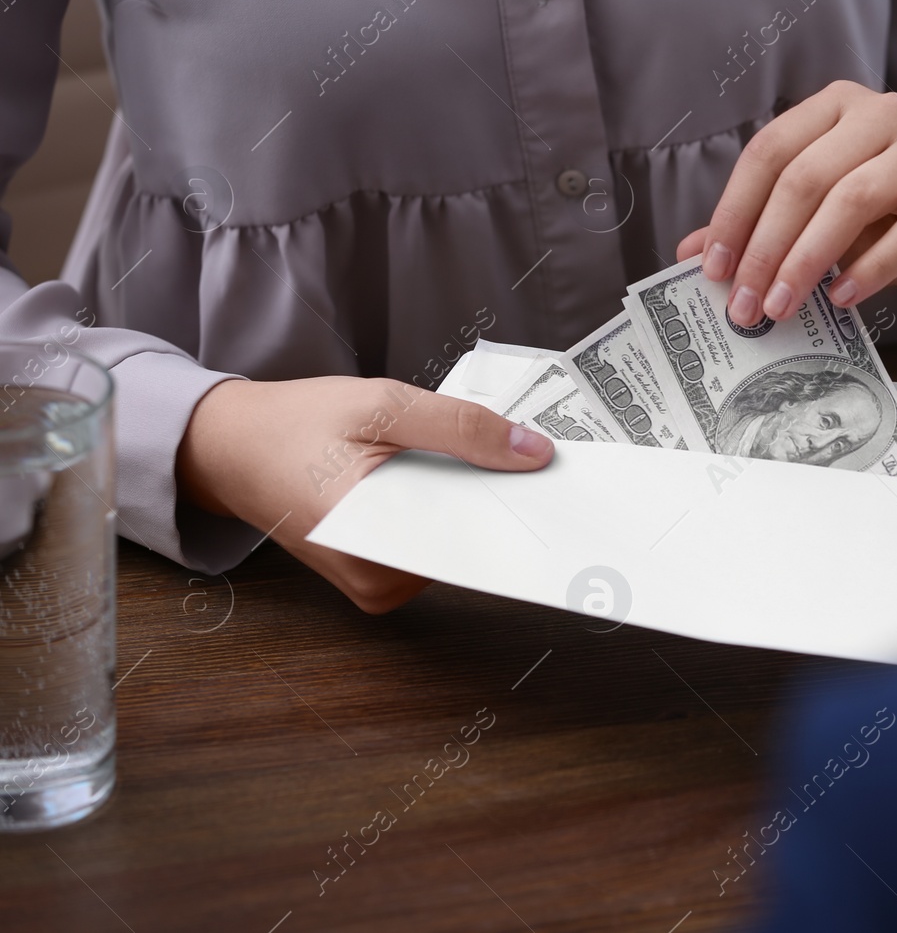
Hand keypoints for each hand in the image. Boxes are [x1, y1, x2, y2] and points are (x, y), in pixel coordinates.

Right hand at [176, 377, 553, 612]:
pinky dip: (453, 514)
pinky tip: (459, 483)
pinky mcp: (381, 578)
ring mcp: (380, 586)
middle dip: (505, 505)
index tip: (569, 498)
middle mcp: (377, 581)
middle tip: (541, 468)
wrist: (231, 448)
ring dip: (477, 507)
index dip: (523, 514)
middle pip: (471, 546)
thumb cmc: (296, 425)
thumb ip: (459, 427)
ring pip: (458, 547)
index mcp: (372, 542)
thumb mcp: (382, 406)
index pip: (472, 540)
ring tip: (492, 469)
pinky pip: (438, 547)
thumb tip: (532, 454)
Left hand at [676, 80, 896, 325]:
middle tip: (746, 303)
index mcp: (835, 106)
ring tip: (783, 305)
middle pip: (806, 177)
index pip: (769, 151)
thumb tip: (691, 254)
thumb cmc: (890, 210)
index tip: (713, 268)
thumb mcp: (823, 210)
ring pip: (854, 199)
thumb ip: (762, 223)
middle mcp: (882, 113)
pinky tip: (842, 297)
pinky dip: (871, 267)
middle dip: (767, 246)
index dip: (734, 211)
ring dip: (809, 259)